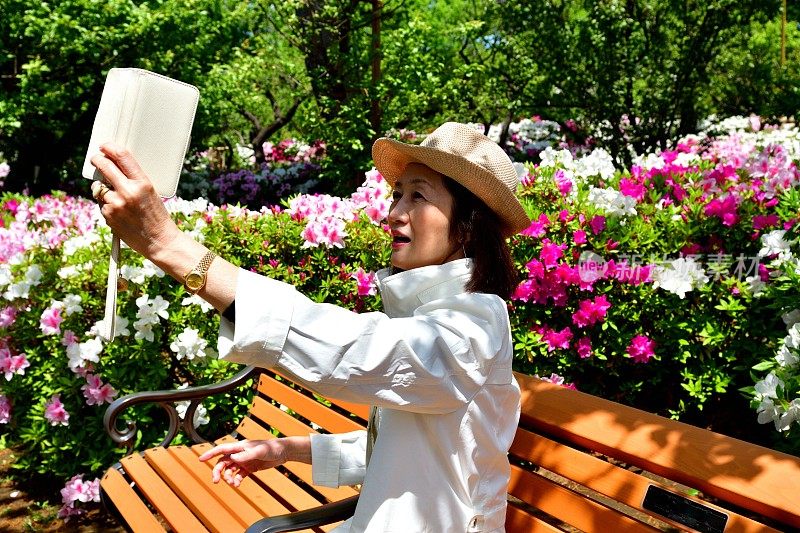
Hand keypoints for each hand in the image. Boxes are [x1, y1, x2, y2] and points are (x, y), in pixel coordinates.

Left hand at [90, 142, 180, 257]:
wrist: (159, 241)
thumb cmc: (157, 216)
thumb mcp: (151, 192)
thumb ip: (133, 179)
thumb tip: (112, 167)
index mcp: (142, 183)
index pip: (122, 156)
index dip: (110, 148)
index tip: (105, 146)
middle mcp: (127, 192)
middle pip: (104, 166)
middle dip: (98, 160)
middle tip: (96, 159)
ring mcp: (115, 204)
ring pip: (100, 187)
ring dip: (104, 189)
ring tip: (120, 201)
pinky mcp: (107, 215)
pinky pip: (101, 204)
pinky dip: (106, 205)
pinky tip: (120, 213)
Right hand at [198, 439, 287, 486]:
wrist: (283, 452)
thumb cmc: (271, 447)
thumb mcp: (259, 451)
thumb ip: (246, 455)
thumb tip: (232, 458)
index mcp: (240, 446)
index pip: (222, 449)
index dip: (210, 454)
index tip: (200, 459)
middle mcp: (240, 453)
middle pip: (223, 462)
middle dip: (218, 471)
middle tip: (215, 481)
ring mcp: (244, 461)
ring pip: (230, 470)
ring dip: (228, 477)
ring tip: (233, 483)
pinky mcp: (249, 468)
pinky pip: (239, 475)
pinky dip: (236, 480)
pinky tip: (238, 484)